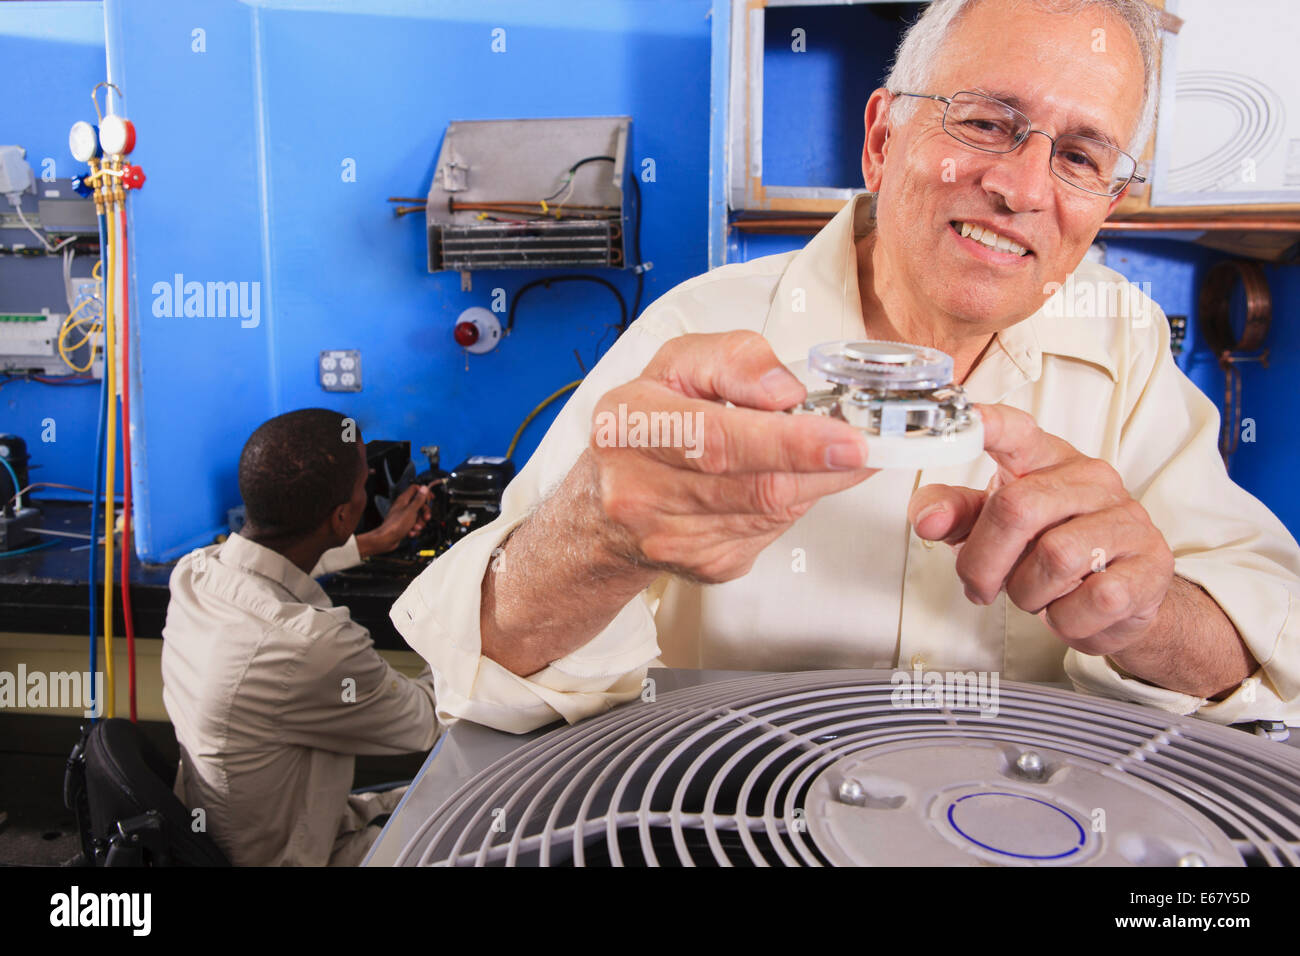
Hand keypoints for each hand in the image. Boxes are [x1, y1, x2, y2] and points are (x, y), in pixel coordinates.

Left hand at [357, 484, 431, 557]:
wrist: (386, 540)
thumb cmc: (395, 525)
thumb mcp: (411, 511)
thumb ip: (418, 499)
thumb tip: (424, 488)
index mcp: (404, 499)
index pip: (416, 489)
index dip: (424, 492)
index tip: (430, 498)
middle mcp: (403, 506)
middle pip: (419, 504)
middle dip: (425, 512)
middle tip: (426, 517)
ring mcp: (404, 516)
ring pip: (418, 516)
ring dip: (420, 523)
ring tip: (415, 527)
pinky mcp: (404, 524)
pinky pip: (414, 525)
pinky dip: (414, 529)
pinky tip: (411, 532)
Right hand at [588, 331, 876, 582]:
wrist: (603, 508)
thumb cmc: (646, 426)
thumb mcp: (677, 366)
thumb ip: (734, 359)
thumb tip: (785, 391)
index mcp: (630, 425)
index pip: (718, 438)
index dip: (788, 441)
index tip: (843, 439)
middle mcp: (640, 489)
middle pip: (754, 484)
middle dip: (819, 465)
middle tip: (863, 447)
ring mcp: (670, 538)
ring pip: (771, 511)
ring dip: (815, 482)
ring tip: (832, 454)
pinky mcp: (702, 566)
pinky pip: (769, 532)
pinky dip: (791, 505)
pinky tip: (786, 482)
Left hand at [907, 403, 1174, 656]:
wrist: (1119, 598)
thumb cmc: (1047, 547)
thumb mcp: (993, 524)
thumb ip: (955, 513)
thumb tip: (927, 518)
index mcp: (1046, 459)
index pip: (1019, 431)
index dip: (991, 424)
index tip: (969, 419)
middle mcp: (1092, 479)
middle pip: (1017, 508)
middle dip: (983, 561)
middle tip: (980, 586)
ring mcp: (1128, 519)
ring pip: (1055, 558)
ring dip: (1028, 593)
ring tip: (1034, 593)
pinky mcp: (1152, 565)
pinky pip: (1095, 599)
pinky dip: (1067, 618)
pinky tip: (1068, 609)